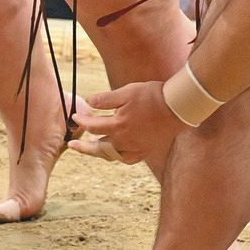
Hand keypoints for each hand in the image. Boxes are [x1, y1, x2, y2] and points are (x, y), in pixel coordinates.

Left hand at [68, 80, 183, 164]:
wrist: (177, 107)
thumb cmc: (152, 96)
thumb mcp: (126, 91)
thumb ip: (106, 99)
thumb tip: (89, 102)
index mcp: (118, 125)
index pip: (92, 126)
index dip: (82, 121)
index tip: (75, 116)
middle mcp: (124, 140)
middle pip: (98, 147)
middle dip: (83, 146)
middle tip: (72, 145)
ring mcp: (135, 148)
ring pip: (111, 155)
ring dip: (99, 153)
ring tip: (91, 150)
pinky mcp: (146, 150)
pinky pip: (127, 159)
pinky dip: (118, 157)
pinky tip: (115, 153)